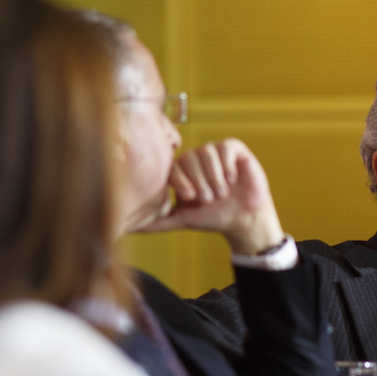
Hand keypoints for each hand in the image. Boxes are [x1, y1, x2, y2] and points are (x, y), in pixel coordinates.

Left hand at [133, 138, 286, 255]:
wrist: (245, 220)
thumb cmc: (215, 218)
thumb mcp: (184, 219)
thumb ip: (159, 221)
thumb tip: (131, 228)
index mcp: (183, 171)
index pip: (173, 166)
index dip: (181, 181)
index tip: (191, 198)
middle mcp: (197, 158)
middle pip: (189, 157)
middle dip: (199, 180)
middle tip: (208, 199)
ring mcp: (215, 152)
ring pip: (207, 152)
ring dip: (214, 176)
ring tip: (222, 193)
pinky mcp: (234, 150)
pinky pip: (225, 147)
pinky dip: (227, 165)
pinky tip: (232, 179)